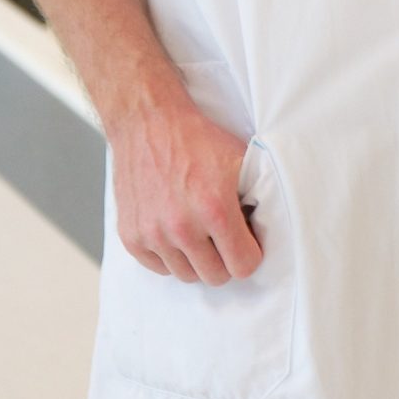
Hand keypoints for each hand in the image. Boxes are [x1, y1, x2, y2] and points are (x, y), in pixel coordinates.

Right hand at [109, 99, 260, 283]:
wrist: (149, 122)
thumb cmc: (197, 139)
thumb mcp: (242, 160)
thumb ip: (257, 196)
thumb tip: (267, 229)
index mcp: (215, 209)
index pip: (243, 265)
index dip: (250, 254)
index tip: (248, 241)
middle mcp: (182, 227)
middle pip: (215, 276)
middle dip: (226, 259)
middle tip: (225, 237)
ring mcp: (153, 234)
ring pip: (186, 275)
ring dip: (197, 259)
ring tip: (201, 232)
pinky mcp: (131, 235)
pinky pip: (158, 268)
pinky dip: (170, 257)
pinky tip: (178, 233)